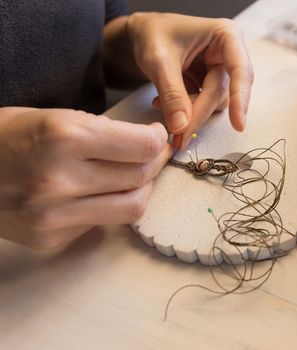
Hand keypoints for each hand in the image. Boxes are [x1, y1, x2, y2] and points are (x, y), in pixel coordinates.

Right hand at [0, 107, 169, 248]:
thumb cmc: (6, 136)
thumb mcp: (54, 117)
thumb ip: (103, 133)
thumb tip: (150, 143)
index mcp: (62, 138)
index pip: (142, 146)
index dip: (158, 140)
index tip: (157, 136)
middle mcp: (59, 179)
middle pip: (140, 177)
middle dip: (154, 163)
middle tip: (153, 154)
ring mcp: (53, 215)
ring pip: (131, 208)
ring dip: (141, 189)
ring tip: (135, 175)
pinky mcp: (50, 238)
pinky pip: (102, 223)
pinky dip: (109, 206)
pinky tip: (97, 192)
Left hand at [126, 13, 253, 144]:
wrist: (141, 33)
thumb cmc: (152, 34)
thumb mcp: (158, 61)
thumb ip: (172, 94)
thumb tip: (182, 127)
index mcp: (226, 35)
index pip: (240, 71)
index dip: (240, 98)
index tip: (237, 124)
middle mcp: (230, 52)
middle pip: (224, 91)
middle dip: (200, 112)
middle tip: (179, 136)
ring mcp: (221, 69)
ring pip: (215, 101)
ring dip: (190, 111)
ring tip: (161, 105)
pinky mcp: (212, 81)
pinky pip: (205, 103)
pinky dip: (185, 110)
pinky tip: (164, 104)